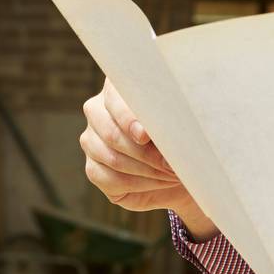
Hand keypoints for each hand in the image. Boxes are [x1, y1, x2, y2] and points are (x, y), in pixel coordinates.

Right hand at [80, 77, 215, 237]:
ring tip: (173, 174)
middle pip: (112, 134)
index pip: (115, 99)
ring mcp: (91, 140)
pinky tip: (159, 182)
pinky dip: (140, 184)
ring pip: (112, 158)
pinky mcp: (93, 168)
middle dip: (146, 154)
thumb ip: (170, 116)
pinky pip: (111, 179)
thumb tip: (164, 132)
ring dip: (147, 170)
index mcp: (117, 88)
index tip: (146, 136)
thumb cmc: (182, 133)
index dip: (130, 119)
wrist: (180, 165)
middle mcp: (97, 111)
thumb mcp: (181, 120)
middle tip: (172, 164)